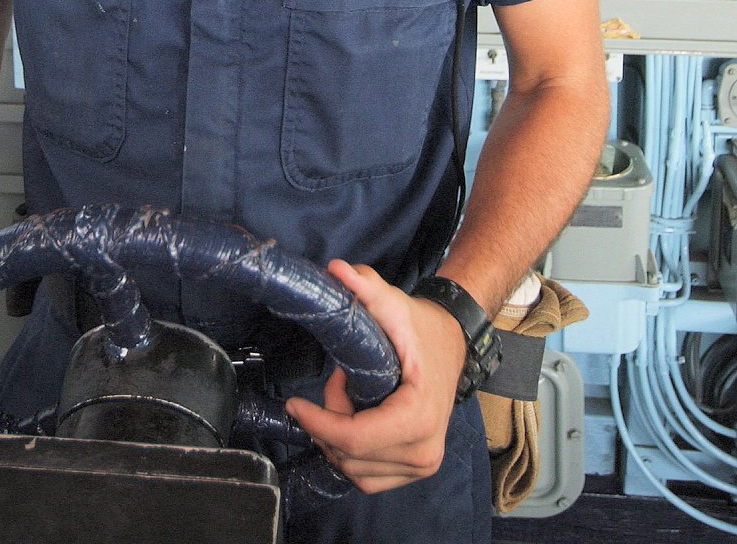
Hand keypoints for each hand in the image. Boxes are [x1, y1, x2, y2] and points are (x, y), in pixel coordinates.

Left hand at [285, 260, 466, 493]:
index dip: (319, 424)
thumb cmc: (422, 328)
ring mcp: (424, 464)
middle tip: (337, 382)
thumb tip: (336, 269)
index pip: (356, 440)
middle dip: (329, 422)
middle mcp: (425, 451)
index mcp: (419, 418)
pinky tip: (354, 418)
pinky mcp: (417, 468)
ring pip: (357, 471)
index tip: (295, 404)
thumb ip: (366, 287)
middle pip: (352, 456)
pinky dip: (351, 453)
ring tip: (348, 397)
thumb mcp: (394, 304)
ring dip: (338, 438)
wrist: (452, 344)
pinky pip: (369, 477)